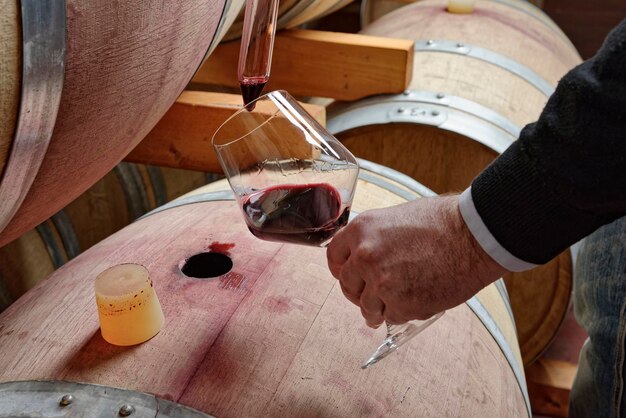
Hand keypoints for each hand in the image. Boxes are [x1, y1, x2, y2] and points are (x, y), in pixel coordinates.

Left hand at [326, 195, 506, 326]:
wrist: (474, 235)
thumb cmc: (443, 222)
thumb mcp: (396, 217)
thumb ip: (375, 238)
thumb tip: (365, 256)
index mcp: (361, 230)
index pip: (334, 257)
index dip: (342, 270)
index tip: (350, 277)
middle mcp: (365, 256)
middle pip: (347, 285)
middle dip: (359, 293)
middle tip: (374, 295)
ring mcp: (382, 282)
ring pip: (367, 308)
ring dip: (380, 308)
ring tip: (397, 303)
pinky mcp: (402, 304)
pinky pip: (392, 317)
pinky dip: (404, 313)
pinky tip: (417, 300)